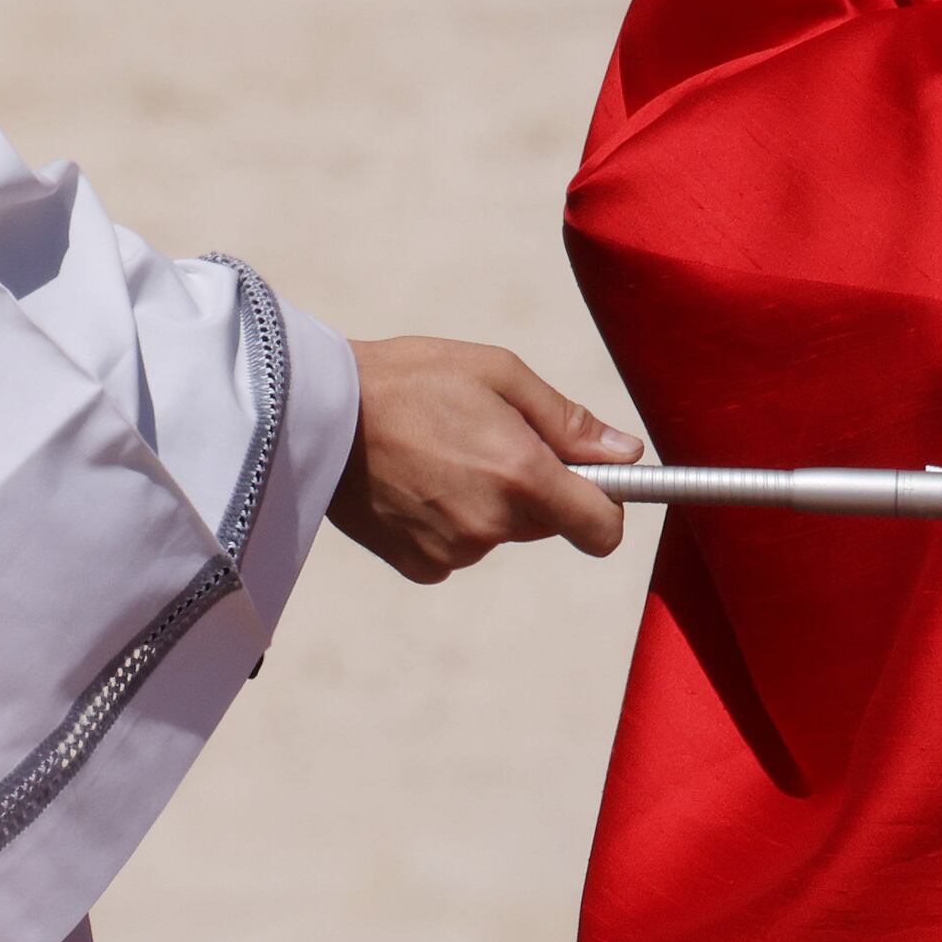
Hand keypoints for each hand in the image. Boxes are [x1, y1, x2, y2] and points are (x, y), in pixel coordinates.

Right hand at [328, 339, 638, 582]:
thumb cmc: (411, 378)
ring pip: (501, 532)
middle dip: (535, 488)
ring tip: (438, 454)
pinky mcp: (420, 567)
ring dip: (487, 502)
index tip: (594, 484)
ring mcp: (454, 551)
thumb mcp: (499, 374)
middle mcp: (493, 524)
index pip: (602, 530)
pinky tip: (415, 483)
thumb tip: (627, 454)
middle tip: (486, 439)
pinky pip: (460, 549)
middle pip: (549, 523)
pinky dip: (449, 522)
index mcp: (522, 475)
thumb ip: (568, 421)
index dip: (607, 509)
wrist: (314, 412)